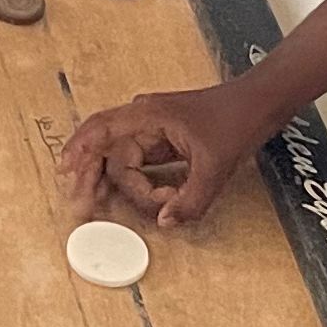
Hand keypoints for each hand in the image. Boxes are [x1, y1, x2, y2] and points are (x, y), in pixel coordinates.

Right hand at [59, 78, 271, 228]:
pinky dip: (135, 181)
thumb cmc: (236, 120)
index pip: (101, 130)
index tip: (67, 171)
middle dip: (90, 174)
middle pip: (106, 149)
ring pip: (122, 158)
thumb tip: (166, 222)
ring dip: (116, 182)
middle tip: (80, 204)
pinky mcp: (164, 142)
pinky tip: (136, 198)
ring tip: (96, 204)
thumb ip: (190, 200)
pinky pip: (139, 163)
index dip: (80, 149)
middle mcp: (144, 120)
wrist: (259, 104)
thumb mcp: (215, 167)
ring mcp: (153, 130)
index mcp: (148, 115)